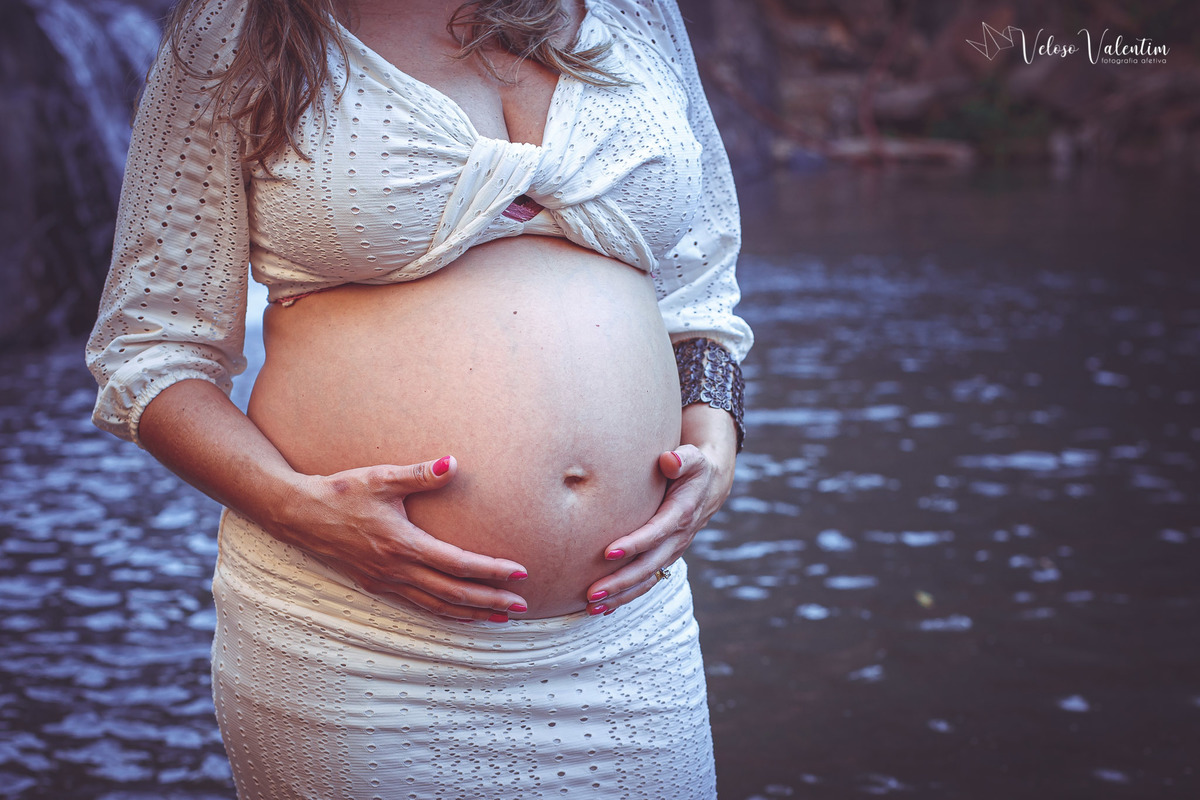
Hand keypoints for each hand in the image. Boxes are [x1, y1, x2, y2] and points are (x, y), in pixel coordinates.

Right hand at [275, 455, 529, 621]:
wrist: (300, 514)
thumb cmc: (342, 491)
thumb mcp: (381, 478)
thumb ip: (420, 474)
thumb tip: (452, 462)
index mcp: (403, 545)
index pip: (458, 563)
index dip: (492, 571)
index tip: (520, 572)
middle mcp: (397, 570)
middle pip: (454, 593)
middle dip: (490, 601)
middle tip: (522, 607)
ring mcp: (386, 581)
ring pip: (437, 605)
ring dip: (471, 612)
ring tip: (500, 618)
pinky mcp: (377, 584)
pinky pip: (419, 604)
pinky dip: (445, 611)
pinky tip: (461, 613)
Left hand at [584, 404, 737, 614]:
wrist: (709, 487)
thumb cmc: (693, 469)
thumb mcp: (693, 459)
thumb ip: (682, 459)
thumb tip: (669, 460)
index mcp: (681, 514)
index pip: (656, 532)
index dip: (634, 544)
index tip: (607, 553)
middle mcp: (677, 538)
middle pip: (648, 565)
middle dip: (620, 581)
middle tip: (592, 592)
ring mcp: (671, 552)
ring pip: (646, 579)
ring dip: (620, 595)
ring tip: (591, 606)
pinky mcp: (664, 558)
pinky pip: (646, 581)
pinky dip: (626, 596)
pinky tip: (603, 607)